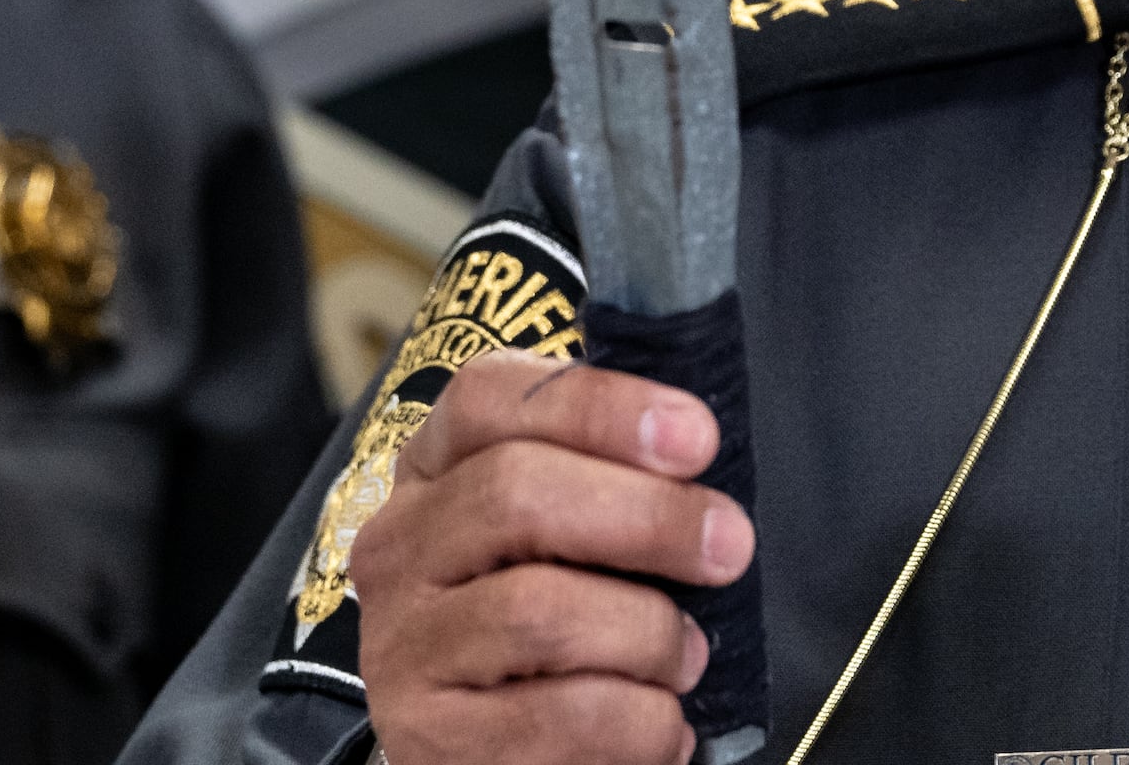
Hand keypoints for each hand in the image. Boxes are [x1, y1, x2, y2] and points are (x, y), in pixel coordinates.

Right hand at [354, 353, 755, 764]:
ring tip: (686, 658)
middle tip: (729, 546)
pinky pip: (563, 716)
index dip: (598, 406)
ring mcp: (401, 647)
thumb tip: (695, 450)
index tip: (697, 437)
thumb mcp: (560, 535)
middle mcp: (399, 550)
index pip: (487, 398)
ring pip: (540, 611)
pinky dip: (641, 721)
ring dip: (647, 633)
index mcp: (431, 472)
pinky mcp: (429, 739)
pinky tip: (663, 726)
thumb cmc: (552, 622)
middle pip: (515, 493)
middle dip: (648, 515)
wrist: (482, 751)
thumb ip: (605, 480)